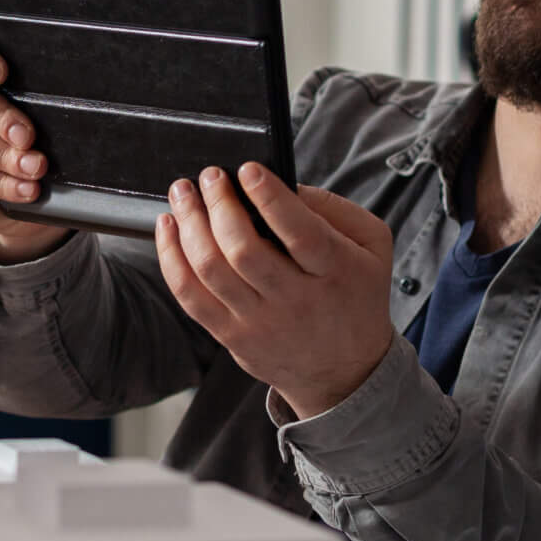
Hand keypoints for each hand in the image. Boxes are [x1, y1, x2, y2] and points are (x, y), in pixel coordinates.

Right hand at [0, 22, 68, 262]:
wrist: (10, 183)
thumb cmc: (25, 130)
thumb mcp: (34, 105)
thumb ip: (39, 93)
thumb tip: (79, 94)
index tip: (0, 72)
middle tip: (27, 136)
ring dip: (4, 156)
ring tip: (34, 168)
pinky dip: (2, 184)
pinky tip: (25, 188)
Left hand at [152, 162, 397, 418]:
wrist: (345, 370)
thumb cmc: (356, 294)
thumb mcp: (371, 246)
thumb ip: (333, 209)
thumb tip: (282, 185)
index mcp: (335, 271)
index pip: (299, 233)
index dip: (270, 198)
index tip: (248, 170)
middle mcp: (295, 300)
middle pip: (243, 251)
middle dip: (219, 205)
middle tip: (210, 175)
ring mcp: (259, 322)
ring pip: (210, 270)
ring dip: (189, 225)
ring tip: (183, 193)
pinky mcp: (231, 336)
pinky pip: (190, 296)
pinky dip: (171, 258)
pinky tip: (169, 228)